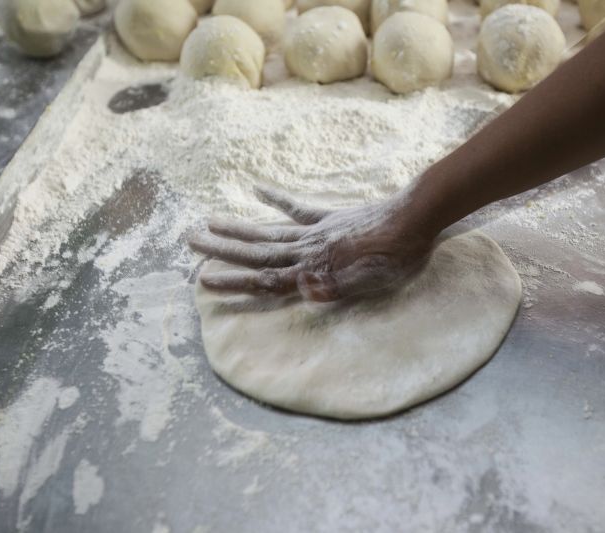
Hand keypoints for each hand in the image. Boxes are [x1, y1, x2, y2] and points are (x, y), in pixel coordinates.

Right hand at [189, 187, 434, 301]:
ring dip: (238, 229)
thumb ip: (335, 287)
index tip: (205, 281)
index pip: (268, 278)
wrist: (415, 219)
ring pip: (269, 231)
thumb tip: (300, 290)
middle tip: (190, 242)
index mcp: (316, 268)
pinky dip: (275, 199)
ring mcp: (317, 230)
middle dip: (223, 250)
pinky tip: (256, 188)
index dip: (236, 281)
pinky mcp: (331, 217)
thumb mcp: (371, 282)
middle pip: (259, 251)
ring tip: (209, 222)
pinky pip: (297, 208)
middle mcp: (309, 248)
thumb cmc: (397, 258)